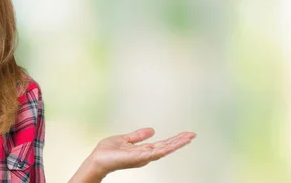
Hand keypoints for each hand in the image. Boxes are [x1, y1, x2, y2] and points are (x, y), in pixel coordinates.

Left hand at [70, 128, 195, 182]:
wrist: (97, 159)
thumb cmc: (107, 151)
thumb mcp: (125, 139)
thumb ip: (138, 136)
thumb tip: (153, 130)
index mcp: (143, 150)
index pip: (162, 144)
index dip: (174, 140)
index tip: (186, 134)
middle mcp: (145, 155)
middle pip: (166, 147)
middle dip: (180, 141)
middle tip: (193, 134)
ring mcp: (143, 158)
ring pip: (164, 150)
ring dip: (176, 144)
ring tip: (189, 137)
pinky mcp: (138, 158)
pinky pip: (154, 153)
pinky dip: (165, 148)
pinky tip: (173, 144)